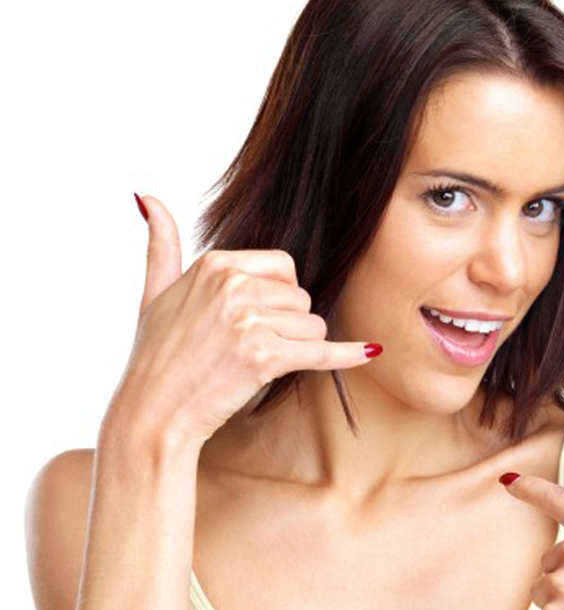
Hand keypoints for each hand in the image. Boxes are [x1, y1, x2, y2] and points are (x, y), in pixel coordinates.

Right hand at [102, 194, 378, 453]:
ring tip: (255, 364)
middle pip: (302, 297)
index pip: (284, 266)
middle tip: (250, 348)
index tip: (258, 318)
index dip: (279, 296)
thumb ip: (161, 244)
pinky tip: (371, 351)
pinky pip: (322, 352)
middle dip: (288, 325)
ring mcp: (249, 320)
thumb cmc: (155, 357)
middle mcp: (233, 285)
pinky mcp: (265, 357)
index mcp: (215, 264)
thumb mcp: (153, 292)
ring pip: (313, 326)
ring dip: (296, 349)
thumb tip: (147, 196)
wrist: (151, 414)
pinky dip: (347, 355)